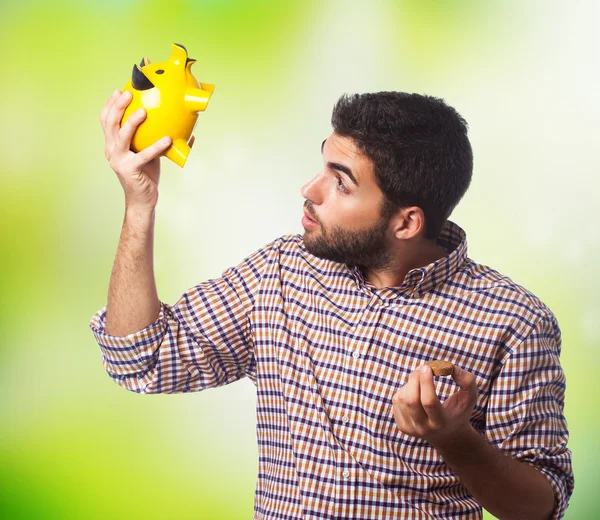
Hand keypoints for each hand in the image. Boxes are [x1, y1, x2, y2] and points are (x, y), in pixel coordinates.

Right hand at [100, 89, 171, 209]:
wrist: (143, 199)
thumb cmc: (146, 174)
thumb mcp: (147, 151)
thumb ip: (152, 137)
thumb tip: (175, 123)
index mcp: (112, 144)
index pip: (106, 121)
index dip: (110, 105)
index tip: (118, 90)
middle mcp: (111, 150)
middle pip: (110, 124)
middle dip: (117, 106)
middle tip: (129, 93)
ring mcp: (118, 160)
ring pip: (122, 136)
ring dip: (132, 122)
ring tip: (143, 111)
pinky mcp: (130, 170)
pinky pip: (143, 155)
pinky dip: (156, 147)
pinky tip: (168, 139)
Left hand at [391, 364, 477, 445]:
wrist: (448, 435)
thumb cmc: (458, 410)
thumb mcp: (469, 397)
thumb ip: (466, 380)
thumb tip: (449, 367)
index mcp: (441, 422)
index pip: (429, 402)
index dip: (426, 382)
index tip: (427, 367)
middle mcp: (424, 428)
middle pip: (412, 400)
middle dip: (415, 379)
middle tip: (423, 368)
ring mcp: (410, 428)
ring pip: (402, 398)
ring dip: (411, 383)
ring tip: (422, 381)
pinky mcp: (401, 425)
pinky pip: (397, 400)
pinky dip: (404, 390)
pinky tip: (415, 392)